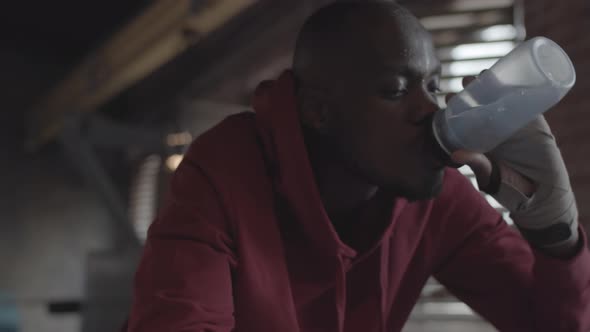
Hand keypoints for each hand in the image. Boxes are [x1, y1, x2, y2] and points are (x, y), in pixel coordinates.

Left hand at [446, 75, 579, 255]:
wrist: (539, 195)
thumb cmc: (509, 187)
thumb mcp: (488, 174)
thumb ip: (475, 163)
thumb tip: (454, 154)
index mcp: (480, 139)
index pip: (466, 117)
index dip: (458, 105)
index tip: (449, 97)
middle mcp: (495, 128)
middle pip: (482, 103)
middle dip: (474, 89)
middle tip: (466, 81)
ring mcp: (515, 124)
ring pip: (504, 98)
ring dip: (495, 83)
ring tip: (485, 73)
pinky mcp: (534, 124)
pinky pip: (528, 102)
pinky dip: (523, 88)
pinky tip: (515, 75)